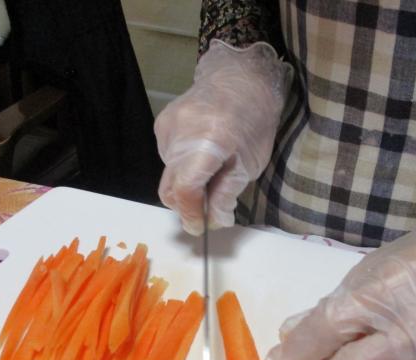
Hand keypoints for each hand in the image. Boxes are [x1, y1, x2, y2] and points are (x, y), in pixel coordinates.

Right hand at [154, 40, 290, 234]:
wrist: (240, 77)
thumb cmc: (254, 120)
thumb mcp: (250, 163)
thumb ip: (227, 194)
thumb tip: (214, 221)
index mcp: (207, 142)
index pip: (185, 189)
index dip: (190, 214)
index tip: (199, 227)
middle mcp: (179, 134)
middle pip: (169, 186)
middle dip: (185, 206)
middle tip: (205, 212)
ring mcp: (166, 127)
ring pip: (167, 173)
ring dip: (184, 186)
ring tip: (209, 177)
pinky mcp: (161, 123)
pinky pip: (166, 157)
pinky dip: (181, 168)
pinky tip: (201, 158)